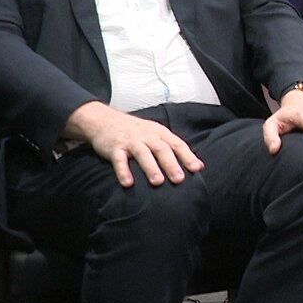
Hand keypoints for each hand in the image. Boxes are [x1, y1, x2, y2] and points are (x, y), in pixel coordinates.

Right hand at [65, 101, 203, 187]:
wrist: (104, 120)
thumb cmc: (135, 131)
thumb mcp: (156, 134)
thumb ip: (174, 148)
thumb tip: (198, 166)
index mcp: (160, 133)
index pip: (177, 144)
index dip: (188, 156)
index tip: (197, 169)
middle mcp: (147, 136)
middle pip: (162, 149)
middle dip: (171, 164)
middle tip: (179, 179)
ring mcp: (131, 141)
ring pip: (143, 153)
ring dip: (150, 168)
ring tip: (157, 182)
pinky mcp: (114, 148)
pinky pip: (119, 160)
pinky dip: (123, 171)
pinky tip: (128, 183)